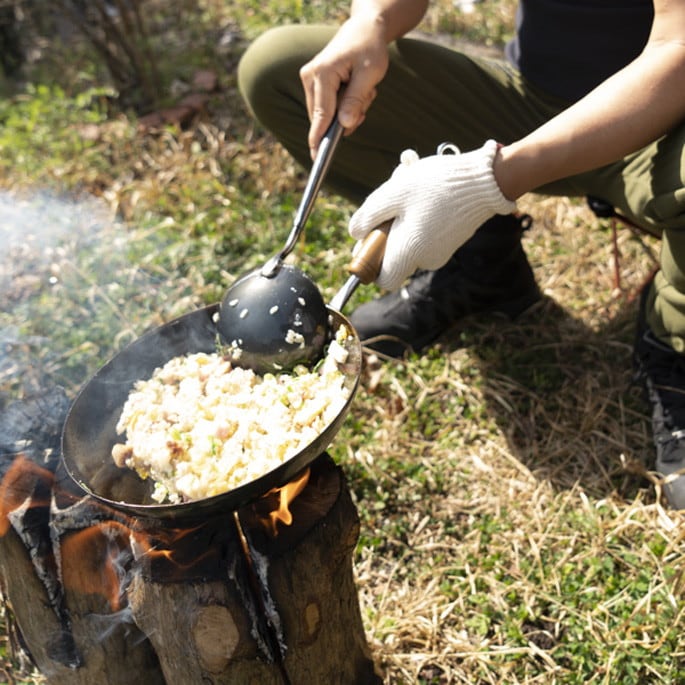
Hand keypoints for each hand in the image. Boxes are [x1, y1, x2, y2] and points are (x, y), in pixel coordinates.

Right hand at [299, 15, 388, 156]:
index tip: (317, 158)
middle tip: (366, 98)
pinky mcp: (314, 84)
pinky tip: (356, 90)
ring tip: (362, 89)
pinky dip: (346, 105)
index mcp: (322, 73)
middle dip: (348, 116)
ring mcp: (310, 80)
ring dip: (349, 109)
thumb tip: (345, 125)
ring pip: (328, 114)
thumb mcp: (369, 74)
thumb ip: (356, 100)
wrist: (363, 30)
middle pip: (325, 117)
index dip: (320, 138)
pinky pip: (329, 107)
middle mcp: (310, 77)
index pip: (321, 114)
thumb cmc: (369, 48)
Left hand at [348, 140, 515, 290]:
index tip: (369, 237)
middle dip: (385, 222)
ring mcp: (440, 250)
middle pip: (392, 251)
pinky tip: (421, 179)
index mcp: (409, 253)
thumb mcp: (392, 194)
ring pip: (407, 233)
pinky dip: (417, 206)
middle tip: (389, 193)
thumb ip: (368, 216)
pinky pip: (423, 227)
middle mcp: (425, 259)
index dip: (370, 261)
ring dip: (400, 207)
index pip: (382, 279)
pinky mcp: (450, 237)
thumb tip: (355, 234)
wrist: (487, 179)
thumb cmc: (437, 185)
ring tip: (407, 174)